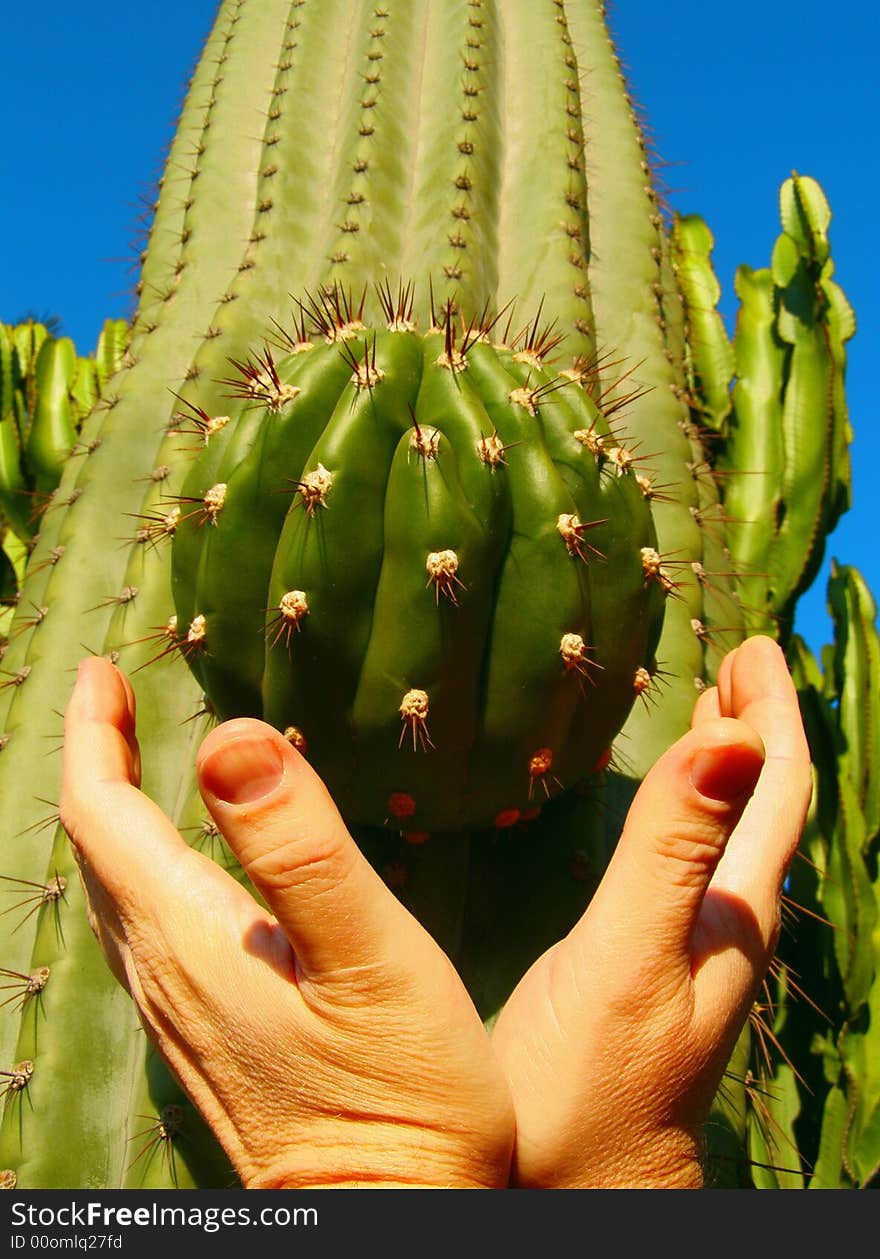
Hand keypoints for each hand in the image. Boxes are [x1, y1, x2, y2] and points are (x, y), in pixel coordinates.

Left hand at [60, 657, 513, 1188]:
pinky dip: (143, 869)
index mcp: (191, 938)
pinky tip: (181, 867)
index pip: (102, 816)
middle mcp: (165, 974)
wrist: (391, 1218)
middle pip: (97, 849)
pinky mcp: (209, 1038)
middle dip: (96, 762)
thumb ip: (299, 847)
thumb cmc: (398, 1094)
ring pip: (115, 892)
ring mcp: (180, 1014)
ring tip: (134, 761)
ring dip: (114, 814)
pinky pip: (145, 931)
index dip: (92, 735)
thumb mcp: (366, 958)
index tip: (103, 671)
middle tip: (112, 698)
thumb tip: (230, 733)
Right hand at [490, 635, 811, 1186]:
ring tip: (715, 720)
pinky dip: (692, 814)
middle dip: (761, 730)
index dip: (772, 715)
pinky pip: (694, 866)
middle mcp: (727, 928)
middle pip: (766, 808)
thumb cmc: (591, 1085)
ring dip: (732, 769)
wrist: (580, 1189)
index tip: (756, 647)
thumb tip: (732, 733)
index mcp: (733, 914)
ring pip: (734, 837)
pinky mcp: (655, 971)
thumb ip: (673, 849)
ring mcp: (694, 954)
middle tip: (741, 664)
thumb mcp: (630, 956)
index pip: (777, 791)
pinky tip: (661, 820)